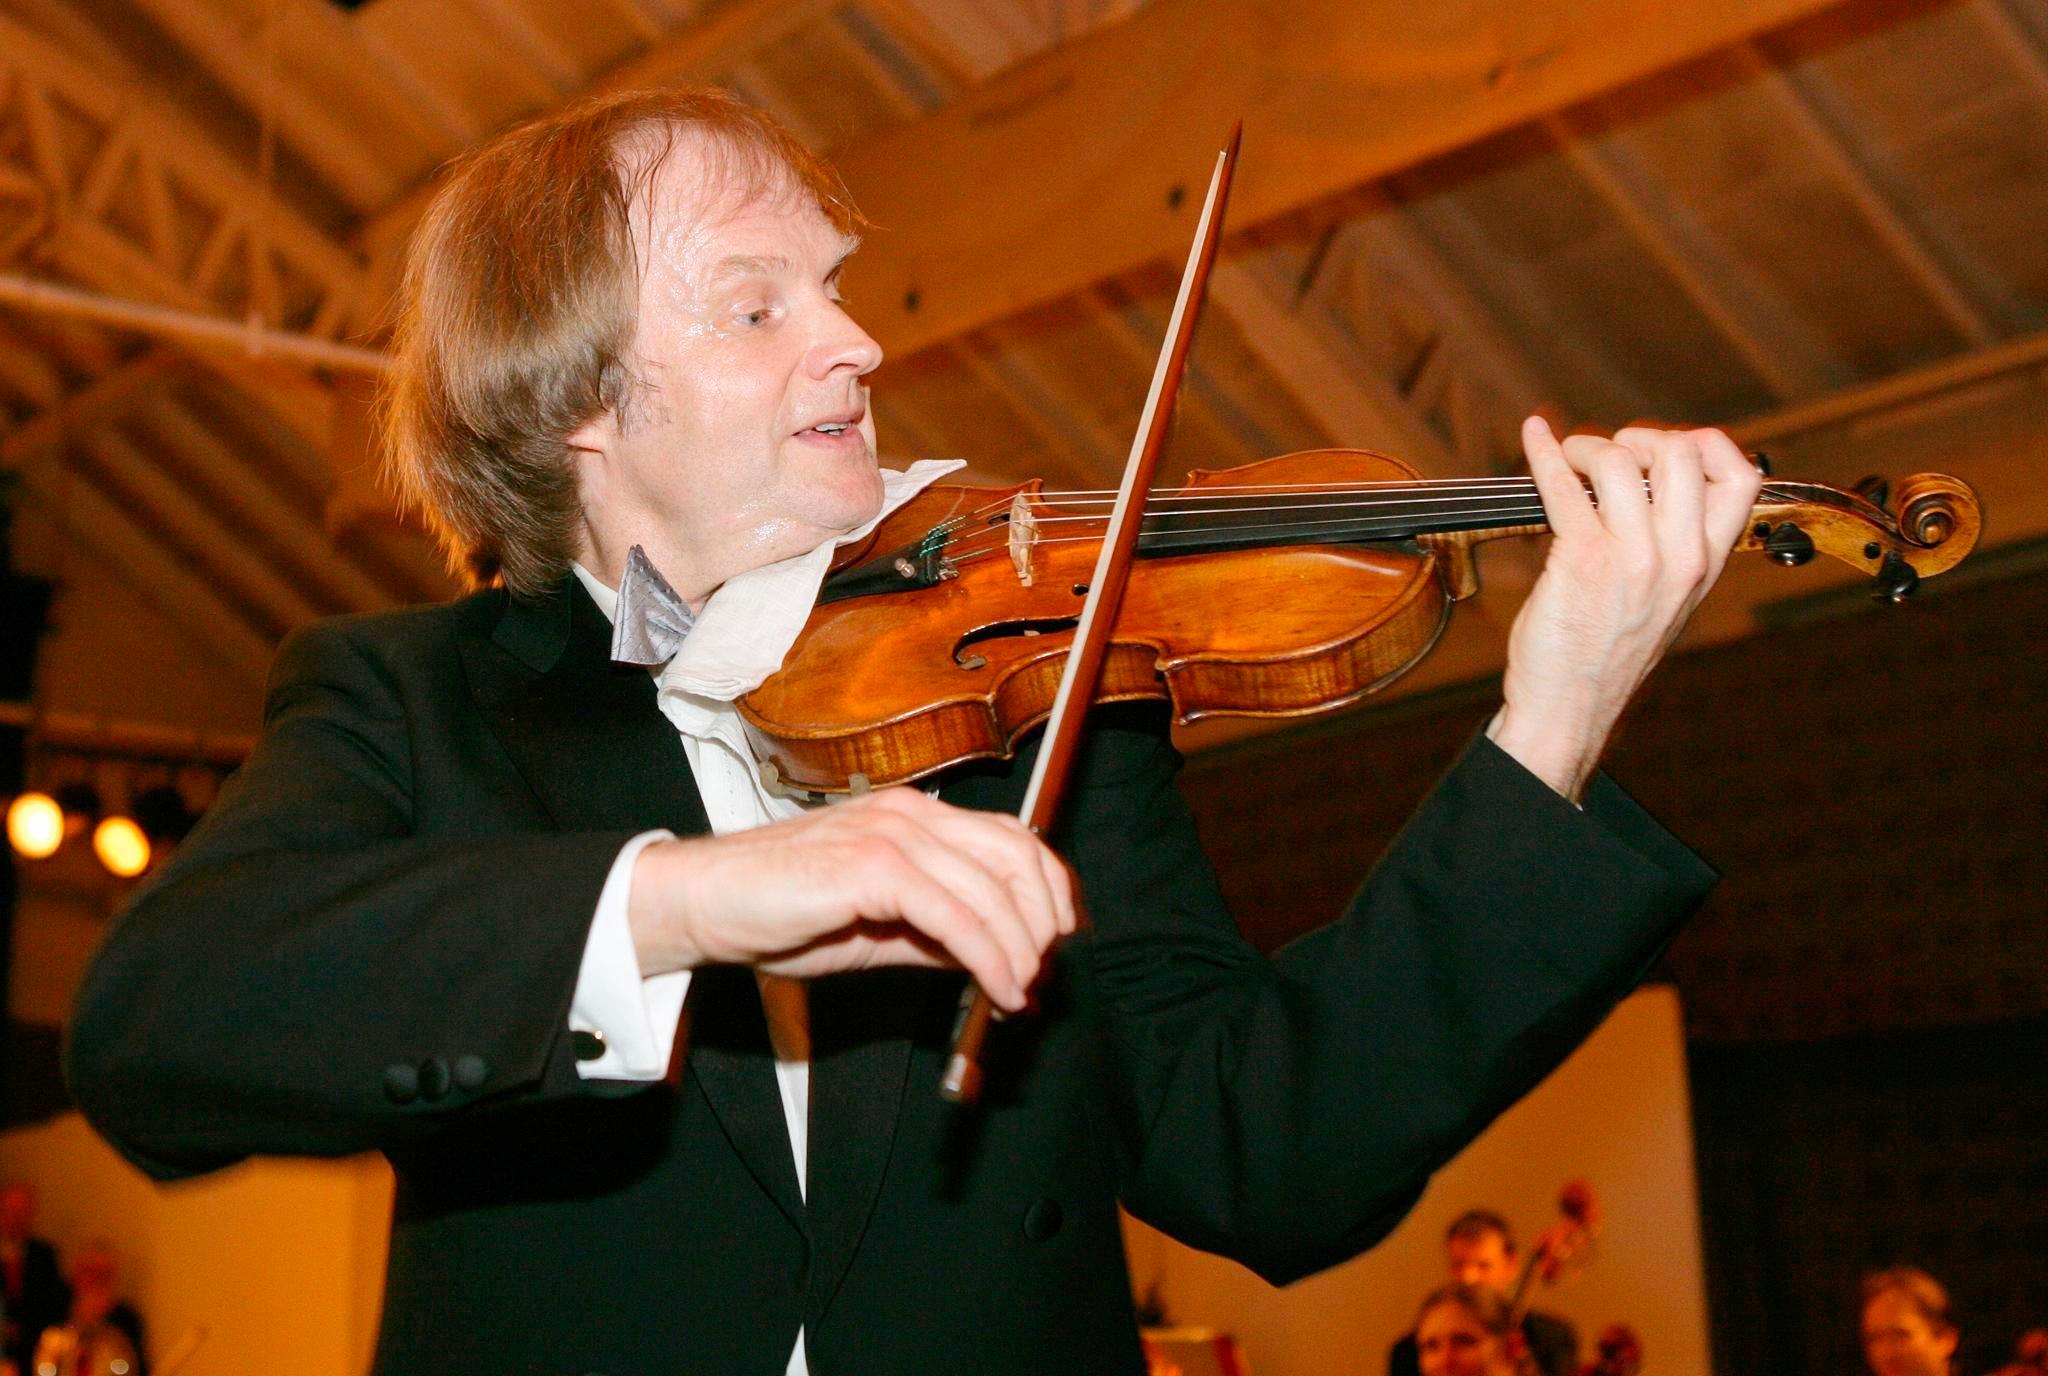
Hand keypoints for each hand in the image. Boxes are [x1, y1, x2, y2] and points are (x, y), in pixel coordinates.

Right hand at [627, 788, 1076, 1009]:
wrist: (703, 905)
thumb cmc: (779, 913)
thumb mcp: (878, 925)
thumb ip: (935, 932)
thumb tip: (996, 956)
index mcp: (915, 815)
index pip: (1012, 838)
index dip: (1048, 890)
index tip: (1056, 942)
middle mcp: (912, 814)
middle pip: (1016, 857)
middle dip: (1043, 922)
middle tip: (1042, 976)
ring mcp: (892, 834)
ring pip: (992, 891)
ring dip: (1020, 951)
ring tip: (1018, 993)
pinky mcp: (873, 867)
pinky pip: (956, 917)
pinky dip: (988, 958)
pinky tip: (996, 990)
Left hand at [1488, 417, 1760, 799]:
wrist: (1570, 710)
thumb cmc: (1605, 657)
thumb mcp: (1665, 601)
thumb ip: (1670, 546)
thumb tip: (1647, 481)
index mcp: (1705, 563)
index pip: (1742, 477)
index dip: (1706, 444)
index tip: (1666, 447)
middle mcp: (1679, 558)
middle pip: (1682, 452)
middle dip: (1638, 438)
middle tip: (1607, 455)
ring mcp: (1634, 559)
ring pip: (1621, 460)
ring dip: (1587, 446)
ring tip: (1569, 459)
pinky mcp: (1582, 561)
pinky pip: (1564, 485)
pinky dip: (1544, 452)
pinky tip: (1534, 437)